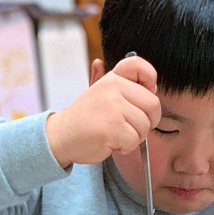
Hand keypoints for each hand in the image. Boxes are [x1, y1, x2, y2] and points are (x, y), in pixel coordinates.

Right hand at [46, 55, 160, 167]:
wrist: (61, 136)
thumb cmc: (86, 119)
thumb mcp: (102, 95)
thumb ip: (126, 87)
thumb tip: (152, 85)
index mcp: (112, 78)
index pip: (139, 66)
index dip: (150, 80)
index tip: (143, 96)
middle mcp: (112, 87)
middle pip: (153, 104)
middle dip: (147, 121)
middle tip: (128, 126)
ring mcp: (112, 107)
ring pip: (145, 125)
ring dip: (134, 137)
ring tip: (115, 134)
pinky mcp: (111, 127)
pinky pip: (134, 140)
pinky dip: (125, 147)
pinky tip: (110, 143)